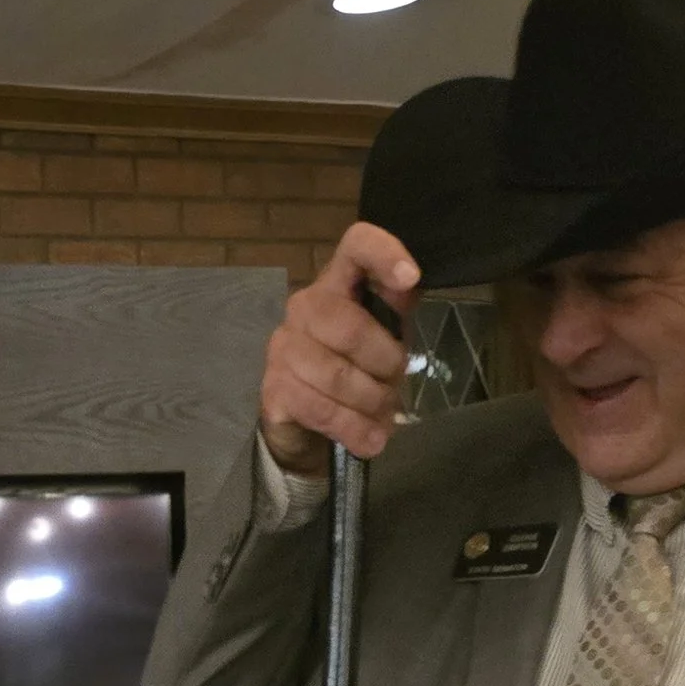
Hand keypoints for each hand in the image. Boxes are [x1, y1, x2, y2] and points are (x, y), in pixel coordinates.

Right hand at [259, 221, 417, 474]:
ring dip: (371, 402)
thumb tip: (409, 285)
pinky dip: (353, 428)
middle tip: (396, 383)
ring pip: (336, 376)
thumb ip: (396, 308)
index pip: (356, 245)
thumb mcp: (384, 334)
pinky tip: (371, 440)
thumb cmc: (354, 366)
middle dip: (384, 363)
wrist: (305, 420)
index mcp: (337, 282)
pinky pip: (320, 409)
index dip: (384, 254)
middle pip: (350, 327)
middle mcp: (303, 306)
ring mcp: (283, 348)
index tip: (411, 279)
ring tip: (385, 416)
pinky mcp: (273, 389)